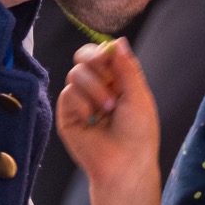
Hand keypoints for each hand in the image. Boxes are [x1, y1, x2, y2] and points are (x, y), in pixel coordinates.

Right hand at [57, 38, 170, 204]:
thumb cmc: (138, 134)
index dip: (102, 51)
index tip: (109, 57)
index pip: (102, 55)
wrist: (124, 163)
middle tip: (106, 75)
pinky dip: (82, 104)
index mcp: (116, 82)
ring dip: (94, 88)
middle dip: (94, 62)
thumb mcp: (138, 94)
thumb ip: (126, 67)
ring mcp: (80, 102)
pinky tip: (92, 119)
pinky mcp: (66, 115)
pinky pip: (67, 93)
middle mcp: (97, 89)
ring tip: (107, 108)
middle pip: (83, 57)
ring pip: (75, 73)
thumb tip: (117, 41)